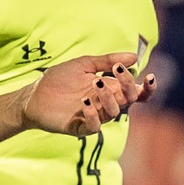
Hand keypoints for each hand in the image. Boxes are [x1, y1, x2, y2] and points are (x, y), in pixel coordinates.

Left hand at [20, 52, 150, 136]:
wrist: (34, 94)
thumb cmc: (59, 79)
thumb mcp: (84, 64)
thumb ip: (107, 61)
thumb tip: (134, 56)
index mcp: (110, 89)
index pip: (135, 93)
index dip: (147, 88)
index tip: (149, 77)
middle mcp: (105, 104)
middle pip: (128, 100)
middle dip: (128, 85)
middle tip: (117, 71)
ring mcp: (93, 116)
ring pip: (113, 112)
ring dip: (109, 97)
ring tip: (95, 83)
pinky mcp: (79, 127)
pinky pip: (94, 126)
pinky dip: (93, 115)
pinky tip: (85, 102)